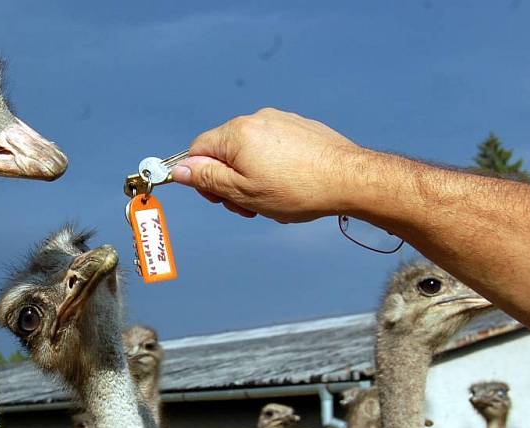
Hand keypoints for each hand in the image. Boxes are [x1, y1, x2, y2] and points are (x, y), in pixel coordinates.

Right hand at [172, 108, 363, 222]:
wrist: (349, 179)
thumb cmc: (297, 190)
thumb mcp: (242, 192)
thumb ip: (207, 178)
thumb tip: (179, 169)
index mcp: (236, 133)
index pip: (198, 150)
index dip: (199, 176)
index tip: (215, 197)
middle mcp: (256, 119)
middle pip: (223, 151)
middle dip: (228, 180)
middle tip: (246, 206)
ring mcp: (280, 120)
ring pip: (248, 151)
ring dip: (250, 176)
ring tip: (271, 199)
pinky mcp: (300, 128)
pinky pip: (272, 147)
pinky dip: (271, 167)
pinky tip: (289, 185)